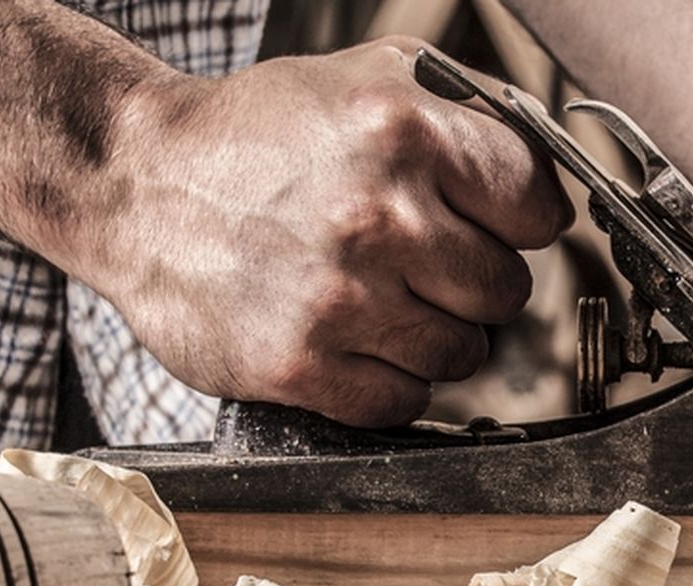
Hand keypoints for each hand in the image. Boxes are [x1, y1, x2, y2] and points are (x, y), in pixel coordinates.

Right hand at [89, 38, 571, 425]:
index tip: (485, 221)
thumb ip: (473, 113)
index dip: (515, 218)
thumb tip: (557, 180)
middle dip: (470, 280)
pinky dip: (388, 381)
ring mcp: (340, 297)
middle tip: (416, 261)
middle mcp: (379, 215)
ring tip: (377, 297)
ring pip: (463, 353)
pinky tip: (351, 339)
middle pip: (507, 290)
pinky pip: (405, 402)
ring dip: (433, 335)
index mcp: (406, 131)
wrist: (135, 183)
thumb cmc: (261, 133)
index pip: (537, 206)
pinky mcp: (301, 365)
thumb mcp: (371, 75)